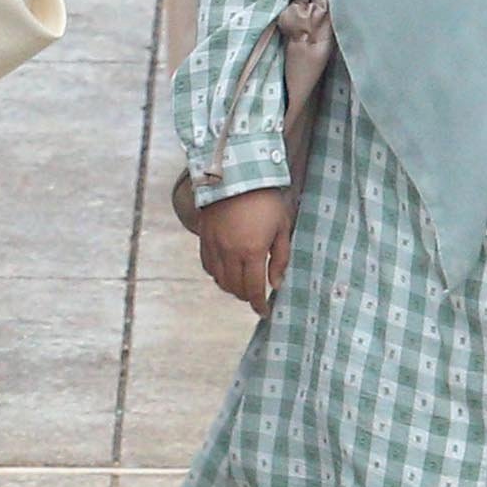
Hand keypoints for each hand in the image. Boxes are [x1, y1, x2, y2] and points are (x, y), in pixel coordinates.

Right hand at [192, 184, 292, 309]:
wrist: (236, 174)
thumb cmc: (266, 200)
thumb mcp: (282, 228)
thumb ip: (280, 259)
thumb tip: (275, 284)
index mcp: (252, 251)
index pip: (253, 289)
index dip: (258, 305)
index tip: (264, 312)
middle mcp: (230, 252)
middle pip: (234, 288)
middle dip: (246, 296)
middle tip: (256, 295)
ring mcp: (214, 245)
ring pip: (219, 279)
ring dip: (231, 287)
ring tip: (242, 284)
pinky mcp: (204, 237)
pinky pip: (208, 265)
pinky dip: (217, 274)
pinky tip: (226, 270)